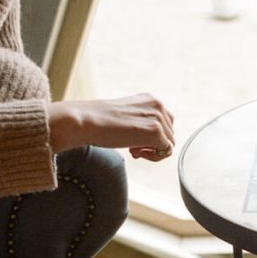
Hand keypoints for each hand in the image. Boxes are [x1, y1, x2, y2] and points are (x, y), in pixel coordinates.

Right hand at [49, 93, 174, 159]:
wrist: (87, 121)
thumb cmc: (101, 121)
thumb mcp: (128, 116)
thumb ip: (144, 122)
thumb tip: (159, 141)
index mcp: (152, 100)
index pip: (166, 123)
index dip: (152, 136)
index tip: (135, 140)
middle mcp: (158, 106)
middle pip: (170, 134)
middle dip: (152, 144)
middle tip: (132, 147)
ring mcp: (158, 118)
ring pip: (169, 144)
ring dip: (152, 151)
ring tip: (132, 149)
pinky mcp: (156, 132)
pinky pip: (166, 151)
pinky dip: (154, 157)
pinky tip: (135, 153)